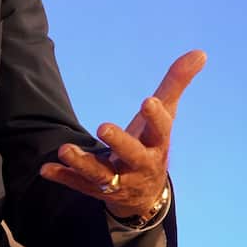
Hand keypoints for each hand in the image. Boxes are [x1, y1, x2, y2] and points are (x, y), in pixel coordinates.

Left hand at [40, 50, 205, 218]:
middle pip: (132, 155)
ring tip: (65, 149)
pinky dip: (63, 177)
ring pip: (101, 174)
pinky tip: (46, 169)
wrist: (144, 195)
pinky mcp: (96, 189)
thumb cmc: (152, 144)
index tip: (148, 101)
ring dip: (82, 163)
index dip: (156, 117)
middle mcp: (139, 165)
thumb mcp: (165, 116)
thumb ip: (175, 84)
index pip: (161, 130)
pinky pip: (78, 185)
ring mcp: (117, 180)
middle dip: (119, 142)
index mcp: (157, 145)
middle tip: (103, 126)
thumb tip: (200, 52)